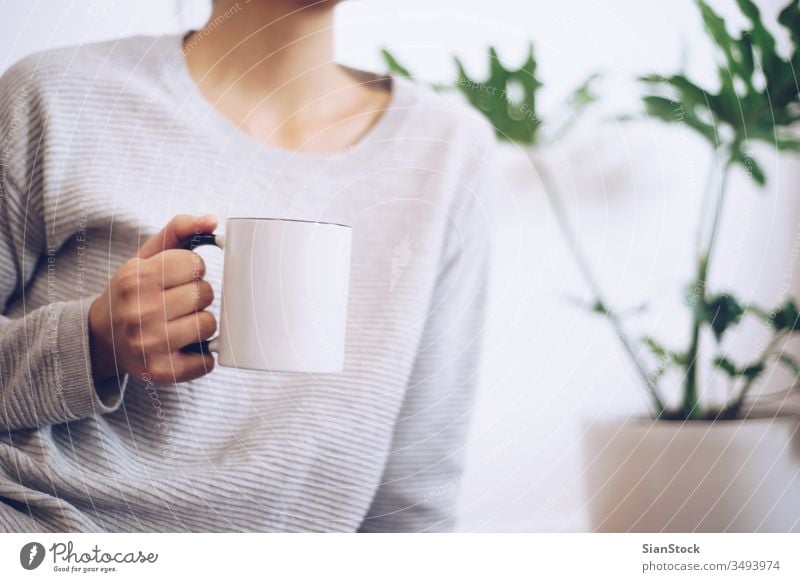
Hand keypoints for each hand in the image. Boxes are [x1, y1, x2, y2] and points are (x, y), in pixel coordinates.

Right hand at [89, 214, 217, 384]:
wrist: (102, 339)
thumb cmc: (133, 293)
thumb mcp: (146, 256)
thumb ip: (178, 230)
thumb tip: (214, 220)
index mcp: (136, 278)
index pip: (195, 264)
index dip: (192, 269)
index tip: (176, 277)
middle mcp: (140, 312)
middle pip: (205, 294)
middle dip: (197, 296)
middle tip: (175, 302)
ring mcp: (151, 345)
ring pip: (210, 325)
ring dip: (201, 324)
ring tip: (178, 323)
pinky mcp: (162, 372)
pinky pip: (208, 361)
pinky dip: (202, 355)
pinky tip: (182, 348)